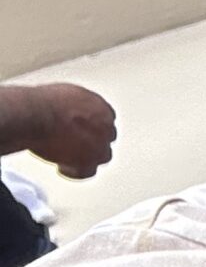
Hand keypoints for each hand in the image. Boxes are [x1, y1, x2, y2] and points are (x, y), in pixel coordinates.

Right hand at [0, 83, 116, 178]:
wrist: (38, 115)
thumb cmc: (43, 102)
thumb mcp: (64, 95)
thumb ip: (72, 106)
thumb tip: (64, 111)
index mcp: (100, 106)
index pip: (105, 119)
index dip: (91, 125)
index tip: (80, 128)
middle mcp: (105, 125)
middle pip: (105, 137)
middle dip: (92, 141)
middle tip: (74, 144)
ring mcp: (100, 144)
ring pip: (102, 155)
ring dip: (88, 157)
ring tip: (69, 158)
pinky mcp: (89, 160)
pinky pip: (88, 171)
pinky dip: (75, 171)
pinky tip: (63, 167)